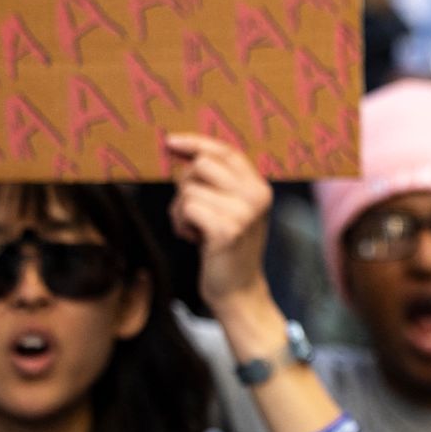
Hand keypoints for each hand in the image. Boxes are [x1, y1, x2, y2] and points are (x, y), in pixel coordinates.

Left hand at [166, 134, 272, 310]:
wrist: (238, 290)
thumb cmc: (227, 247)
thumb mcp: (231, 209)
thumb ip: (218, 181)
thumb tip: (180, 149)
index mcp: (260, 187)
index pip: (226, 151)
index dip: (196, 142)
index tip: (170, 141)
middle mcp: (257, 196)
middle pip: (201, 166)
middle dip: (185, 185)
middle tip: (193, 210)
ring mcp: (244, 213)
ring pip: (189, 190)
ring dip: (180, 210)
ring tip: (194, 228)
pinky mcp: (227, 230)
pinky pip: (187, 208)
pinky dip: (181, 222)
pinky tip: (192, 237)